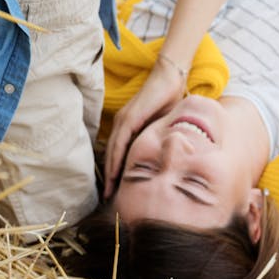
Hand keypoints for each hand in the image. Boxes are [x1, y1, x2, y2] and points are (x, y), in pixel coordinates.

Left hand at [103, 55, 185, 198]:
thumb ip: (156, 140)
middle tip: (108, 199)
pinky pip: (120, 142)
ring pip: (112, 151)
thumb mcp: (161, 126)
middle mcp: (121, 123)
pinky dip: (116, 158)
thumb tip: (160, 160)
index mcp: (127, 126)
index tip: (114, 192)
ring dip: (110, 172)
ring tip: (109, 192)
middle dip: (109, 178)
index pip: (116, 153)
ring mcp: (124, 120)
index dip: (114, 173)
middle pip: (110, 155)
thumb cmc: (168, 101)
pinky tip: (116, 173)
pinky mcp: (130, 117)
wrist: (170, 79)